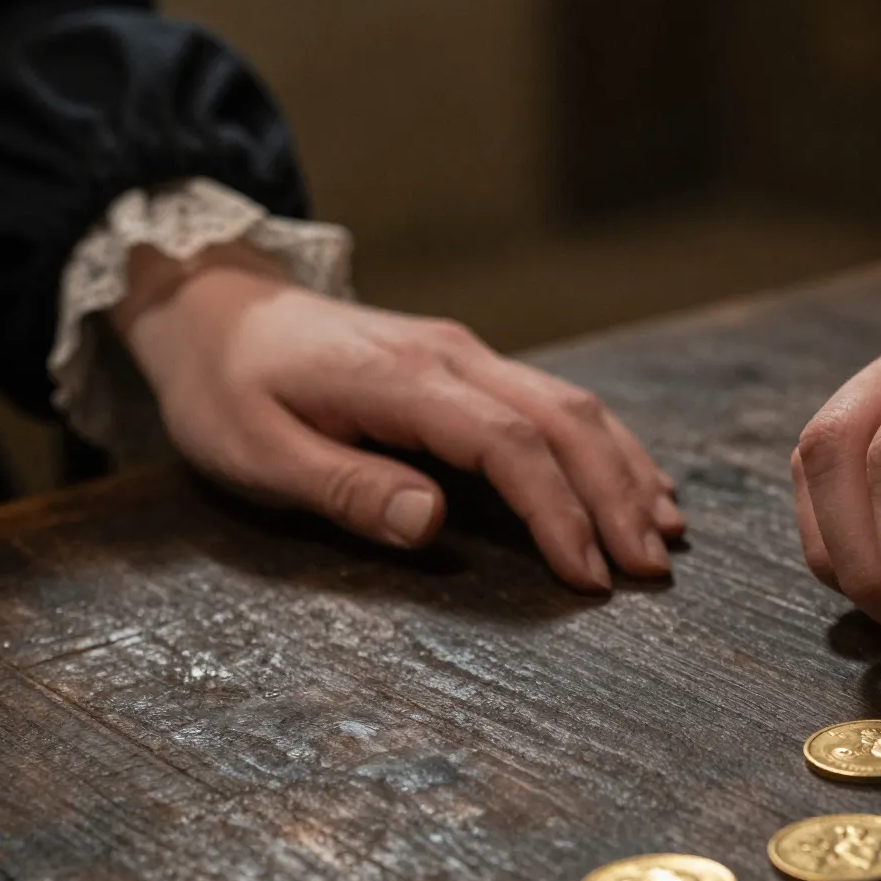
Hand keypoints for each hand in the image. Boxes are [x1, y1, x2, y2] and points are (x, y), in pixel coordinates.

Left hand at [112, 242, 684, 589]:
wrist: (216, 308)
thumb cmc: (227, 389)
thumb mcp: (254, 451)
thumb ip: (345, 486)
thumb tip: (430, 522)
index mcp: (403, 378)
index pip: (509, 443)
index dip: (557, 510)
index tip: (587, 573)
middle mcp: (453, 357)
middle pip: (564, 419)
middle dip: (616, 495)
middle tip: (649, 567)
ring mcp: (468, 355)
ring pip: (574, 404)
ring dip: (626, 469)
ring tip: (664, 532)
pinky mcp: (470, 365)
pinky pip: (557, 400)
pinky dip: (608, 446)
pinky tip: (637, 482)